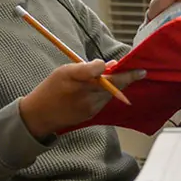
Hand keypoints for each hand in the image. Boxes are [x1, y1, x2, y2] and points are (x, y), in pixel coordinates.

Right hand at [19, 60, 145, 138]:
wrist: (40, 115)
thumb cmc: (51, 88)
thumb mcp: (64, 71)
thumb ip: (87, 67)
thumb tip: (110, 64)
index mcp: (74, 77)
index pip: (99, 71)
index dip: (115, 68)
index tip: (128, 66)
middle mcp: (83, 93)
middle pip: (112, 84)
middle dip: (127, 77)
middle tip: (140, 72)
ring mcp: (88, 106)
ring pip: (110, 93)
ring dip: (117, 85)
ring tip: (118, 76)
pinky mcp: (91, 114)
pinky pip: (105, 101)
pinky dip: (108, 94)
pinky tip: (104, 89)